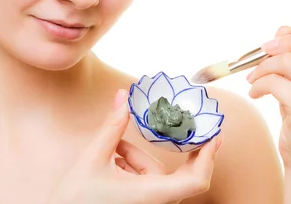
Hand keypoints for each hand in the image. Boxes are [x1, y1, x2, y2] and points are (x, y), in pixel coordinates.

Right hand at [50, 89, 221, 203]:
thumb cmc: (75, 199)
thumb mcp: (93, 158)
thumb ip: (112, 127)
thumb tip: (122, 96)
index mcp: (150, 195)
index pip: (195, 180)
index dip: (208, 158)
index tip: (214, 135)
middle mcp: (154, 203)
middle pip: (181, 176)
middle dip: (179, 151)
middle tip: (184, 125)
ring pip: (155, 175)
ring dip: (138, 158)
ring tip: (113, 153)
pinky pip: (145, 181)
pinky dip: (133, 168)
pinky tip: (114, 161)